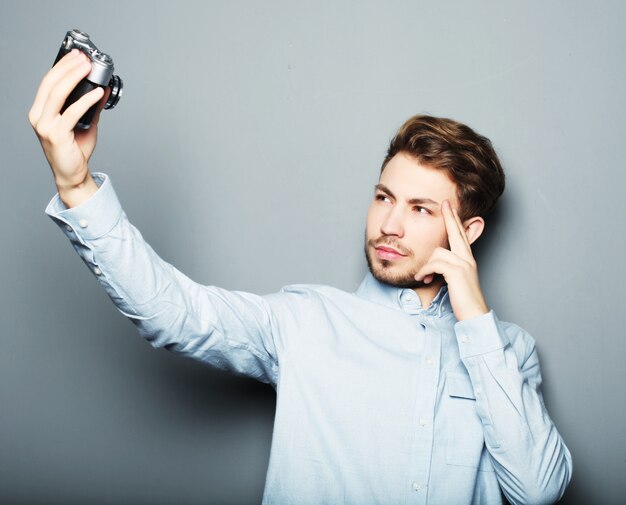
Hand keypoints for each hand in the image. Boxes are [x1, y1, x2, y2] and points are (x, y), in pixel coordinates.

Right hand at [28, 49, 106, 201]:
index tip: (76, 55)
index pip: (48, 82)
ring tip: (88, 68)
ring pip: (57, 94)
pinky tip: (97, 93)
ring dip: (74, 78)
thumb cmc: (75, 150)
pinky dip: (86, 100)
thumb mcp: (86, 123)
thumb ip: (92, 106)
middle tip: (83, 58)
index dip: (62, 66)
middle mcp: (39, 116)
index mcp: (41, 111)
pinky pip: (72, 112)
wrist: (73, 174)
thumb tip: (104, 88)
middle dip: (68, 67)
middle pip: (51, 84)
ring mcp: (45, 125)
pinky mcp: (55, 134)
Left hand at [415, 200, 488, 320]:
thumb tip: (432, 266)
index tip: (449, 206)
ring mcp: (464, 265)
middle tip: (444, 202)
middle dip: (450, 217)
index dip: (455, 221)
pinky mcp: (456, 273)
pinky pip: (434, 264)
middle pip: (456, 233)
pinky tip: (422, 280)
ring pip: (437, 253)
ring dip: (425, 266)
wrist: (474, 315)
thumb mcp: (453, 281)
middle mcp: (467, 259)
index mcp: (467, 259)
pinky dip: (424, 272)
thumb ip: (445, 270)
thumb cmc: (463, 301)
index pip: (460, 235)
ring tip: (422, 278)